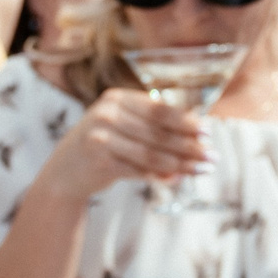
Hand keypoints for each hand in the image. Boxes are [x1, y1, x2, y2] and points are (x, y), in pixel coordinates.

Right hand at [38, 86, 207, 200]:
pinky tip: (177, 179)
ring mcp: (101, 137)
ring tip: (203, 170)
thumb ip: (152, 126)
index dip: (186, 122)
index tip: (208, 133)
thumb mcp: (122, 126)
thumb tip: (198, 135)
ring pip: (153, 153)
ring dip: (182, 164)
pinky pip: (139, 170)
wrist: (65, 172)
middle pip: (159, 133)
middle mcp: (107, 114)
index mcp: (117, 98)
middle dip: (190, 146)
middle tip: (212, 157)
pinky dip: (161, 176)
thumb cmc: (102, 146)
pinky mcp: (100, 161)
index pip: (160, 110)